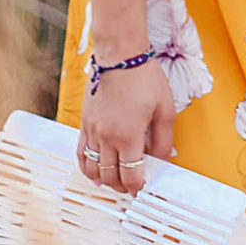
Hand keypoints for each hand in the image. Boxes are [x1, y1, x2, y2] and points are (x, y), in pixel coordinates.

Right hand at [78, 56, 175, 193]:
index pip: (130, 176)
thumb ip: (164, 140)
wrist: (120, 56)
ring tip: (115, 180)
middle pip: (110, 176)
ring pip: (92, 169)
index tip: (143, 188)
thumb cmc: (144, 78)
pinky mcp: (84, 123)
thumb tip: (162, 160)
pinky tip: (95, 169)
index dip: (137, 187)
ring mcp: (92, 131)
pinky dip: (86, 166)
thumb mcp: (165, 110)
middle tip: (132, 186)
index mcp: (128, 137)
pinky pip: (80, 153)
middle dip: (122, 186)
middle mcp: (106, 137)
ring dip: (104, 179)